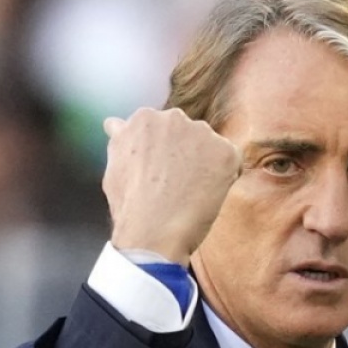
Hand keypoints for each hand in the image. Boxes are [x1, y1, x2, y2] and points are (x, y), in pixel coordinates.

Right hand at [101, 108, 241, 265]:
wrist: (153, 229)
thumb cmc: (130, 204)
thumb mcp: (114, 164)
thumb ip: (122, 139)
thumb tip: (115, 124)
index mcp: (144, 118)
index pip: (162, 130)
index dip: (164, 155)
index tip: (161, 174)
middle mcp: (173, 118)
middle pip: (188, 134)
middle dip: (185, 154)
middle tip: (176, 185)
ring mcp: (201, 133)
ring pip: (210, 146)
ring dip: (206, 164)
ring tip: (191, 192)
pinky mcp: (225, 152)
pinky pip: (232, 161)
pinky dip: (226, 177)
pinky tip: (208, 194)